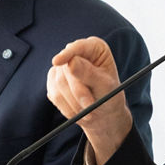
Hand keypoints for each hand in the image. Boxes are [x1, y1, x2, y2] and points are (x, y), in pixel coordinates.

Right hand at [46, 36, 132, 164]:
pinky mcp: (53, 84)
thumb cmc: (111, 100)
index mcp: (95, 49)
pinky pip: (53, 94)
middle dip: (78, 90)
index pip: (79, 46)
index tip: (60, 61)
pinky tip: (77, 110)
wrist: (103, 118)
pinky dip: (65, 106)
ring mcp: (62, 70)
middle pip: (66, 67)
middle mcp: (77, 55)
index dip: (69, 52)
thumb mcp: (107, 88)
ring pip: (58, 82)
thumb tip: (70, 62)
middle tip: (90, 107)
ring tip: (88, 110)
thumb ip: (89, 74)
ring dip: (72, 102)